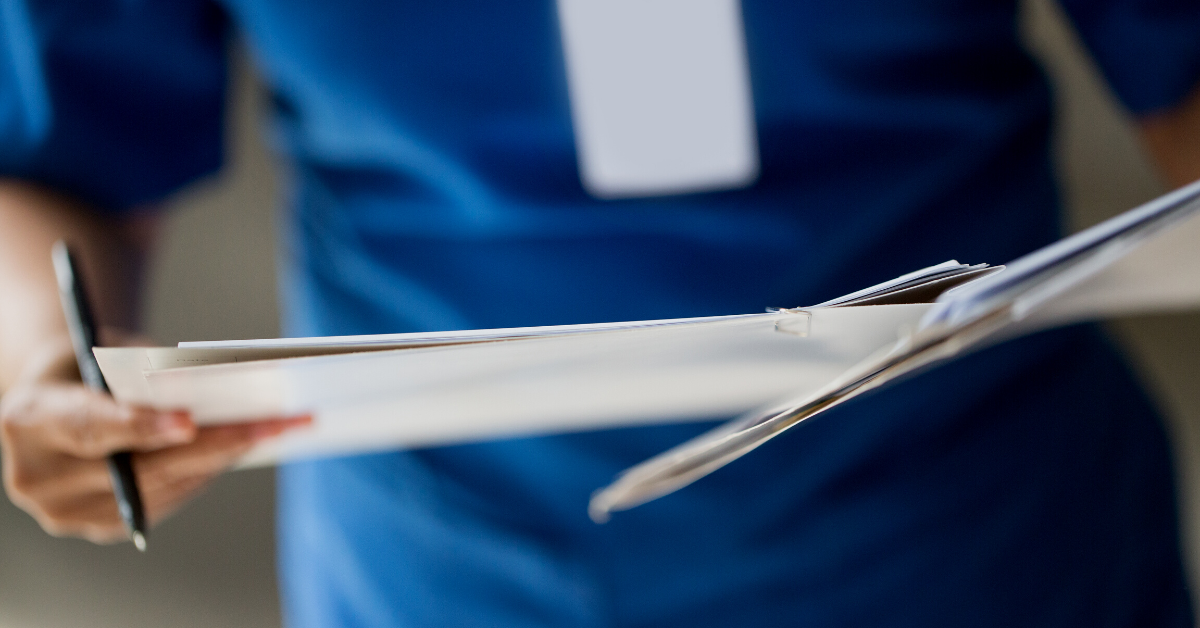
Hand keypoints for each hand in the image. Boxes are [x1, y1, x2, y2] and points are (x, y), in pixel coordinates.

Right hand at [0, 337, 309, 542]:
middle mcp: (39, 477)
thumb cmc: (82, 365)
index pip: (88, 427)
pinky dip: (205, 473)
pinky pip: (164, 502)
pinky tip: (245, 448)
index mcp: (27, 422)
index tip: (188, 422)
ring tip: (277, 430)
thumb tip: (210, 389)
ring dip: (223, 459)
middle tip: (273, 424)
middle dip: (213, 444)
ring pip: (161, 488)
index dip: (139, 426)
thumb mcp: (99, 349)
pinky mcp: (100, 526)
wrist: (51, 403)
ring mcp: (67, 510)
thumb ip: (141, 370)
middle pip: (140, 466)